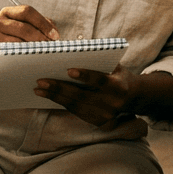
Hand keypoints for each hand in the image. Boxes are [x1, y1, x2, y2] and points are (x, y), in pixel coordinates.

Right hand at [0, 5, 58, 53]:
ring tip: (43, 54)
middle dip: (40, 38)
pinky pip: (10, 55)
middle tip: (50, 46)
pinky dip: (23, 57)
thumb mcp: (26, 27)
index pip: (27, 11)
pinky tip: (31, 61)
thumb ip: (41, 26)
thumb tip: (53, 33)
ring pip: (17, 43)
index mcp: (8, 12)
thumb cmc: (14, 39)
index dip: (43, 23)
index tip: (55, 35)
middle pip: (23, 28)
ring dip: (33, 49)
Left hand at [35, 66, 172, 127]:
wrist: (133, 96)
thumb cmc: (117, 73)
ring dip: (55, 97)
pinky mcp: (98, 122)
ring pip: (76, 106)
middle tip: (41, 81)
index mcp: (119, 86)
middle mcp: (113, 103)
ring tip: (39, 89)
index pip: (100, 80)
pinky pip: (76, 112)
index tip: (69, 70)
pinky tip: (48, 96)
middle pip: (82, 96)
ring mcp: (105, 115)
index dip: (85, 75)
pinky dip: (61, 103)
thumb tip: (70, 51)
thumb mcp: (114, 63)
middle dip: (60, 88)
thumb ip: (97, 59)